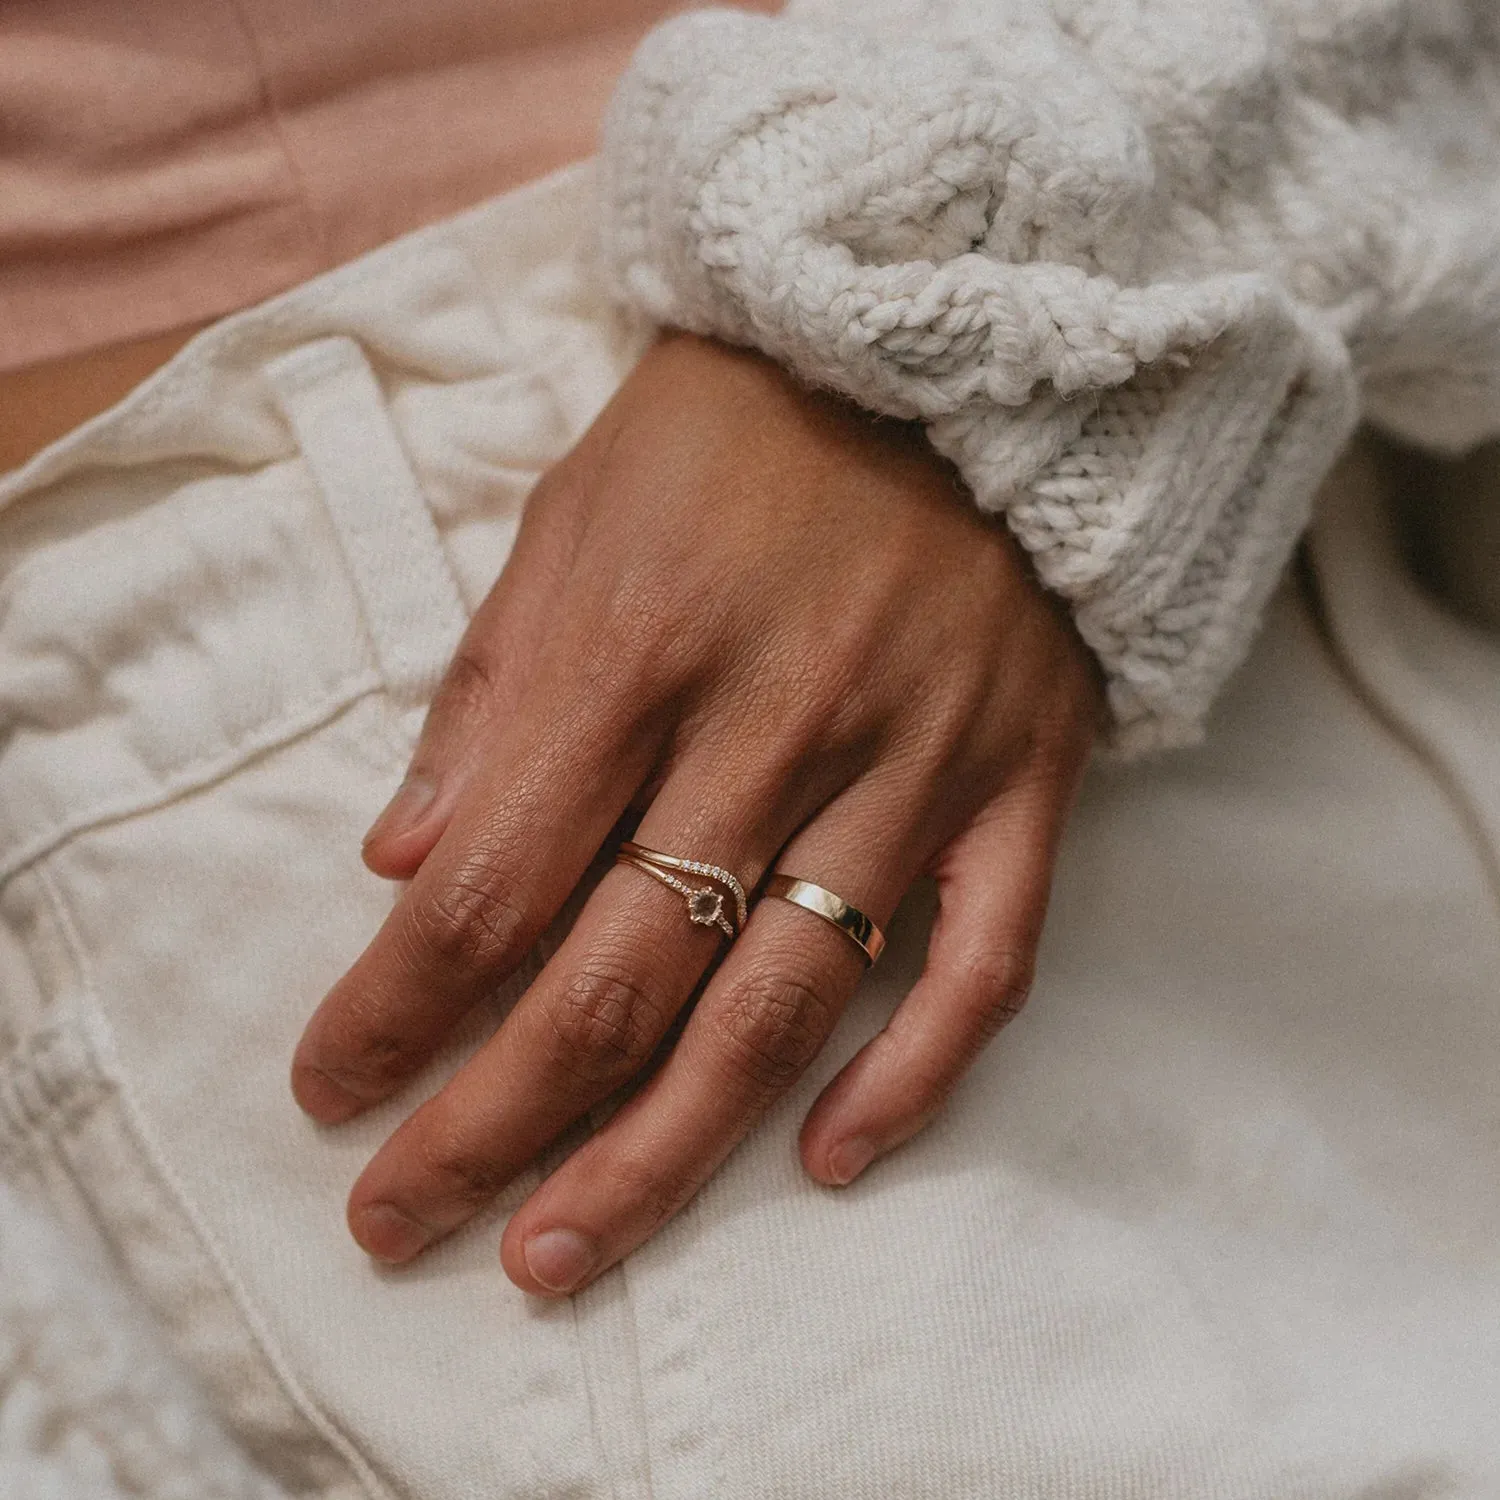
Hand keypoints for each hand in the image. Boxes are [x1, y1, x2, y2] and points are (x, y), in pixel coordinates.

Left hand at [290, 333, 1101, 1295]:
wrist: (956, 344)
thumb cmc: (740, 427)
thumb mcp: (577, 510)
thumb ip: (492, 688)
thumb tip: (400, 859)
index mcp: (640, 646)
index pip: (488, 884)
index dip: (391, 1010)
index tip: (331, 1089)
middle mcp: (778, 725)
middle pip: (620, 979)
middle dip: (495, 1124)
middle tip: (407, 1221)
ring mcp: (915, 766)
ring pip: (785, 1007)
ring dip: (665, 1154)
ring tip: (564, 1255)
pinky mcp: (1020, 786)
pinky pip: (981, 967)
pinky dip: (912, 1081)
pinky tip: (825, 1160)